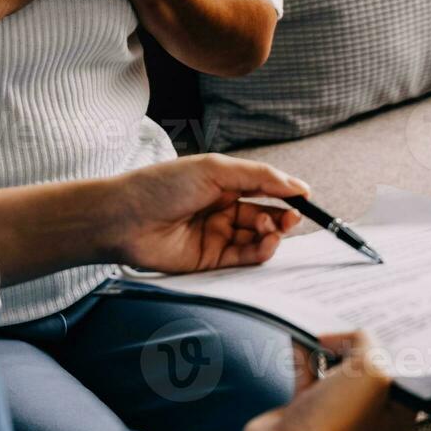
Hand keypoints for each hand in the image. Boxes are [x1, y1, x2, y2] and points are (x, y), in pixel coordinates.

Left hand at [103, 154, 308, 273]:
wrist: (124, 218)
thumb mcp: (214, 169)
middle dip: (282, 216)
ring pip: (258, 238)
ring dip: (272, 234)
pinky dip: (260, 251)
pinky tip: (266, 242)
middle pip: (264, 215)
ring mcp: (216, 235)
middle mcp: (220, 209)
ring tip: (273, 228)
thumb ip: (259, 177)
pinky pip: (244, 258)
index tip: (305, 198)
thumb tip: (297, 185)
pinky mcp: (210, 260)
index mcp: (221, 183)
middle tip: (293, 216)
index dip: (285, 193)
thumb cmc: (162, 186)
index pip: (262, 188)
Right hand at [242, 333, 418, 430]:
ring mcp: (340, 410)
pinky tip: (300, 342)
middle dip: (356, 343)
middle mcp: (373, 412)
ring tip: (318, 337)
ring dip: (329, 346)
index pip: (406, 367)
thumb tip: (350, 337)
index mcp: (400, 412)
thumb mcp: (369, 372)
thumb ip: (369, 343)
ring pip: (339, 362)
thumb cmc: (333, 424)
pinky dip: (306, 355)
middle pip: (371, 361)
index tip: (380, 329)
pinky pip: (312, 368)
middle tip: (345, 334)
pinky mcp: (310, 405)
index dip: (393, 346)